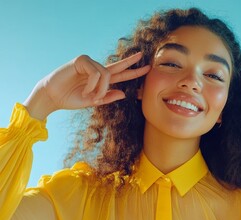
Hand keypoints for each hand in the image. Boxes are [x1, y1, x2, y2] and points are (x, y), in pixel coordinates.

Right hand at [23, 52, 149, 119]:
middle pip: (118, 65)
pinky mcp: (82, 60)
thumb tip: (124, 93)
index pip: (121, 74)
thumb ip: (107, 98)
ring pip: (107, 74)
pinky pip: (96, 73)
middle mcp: (97, 70)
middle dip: (131, 62)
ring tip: (90, 96)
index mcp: (101, 80)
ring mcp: (90, 63)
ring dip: (101, 88)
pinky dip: (92, 84)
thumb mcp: (92, 101)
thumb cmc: (71, 99)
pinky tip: (84, 90)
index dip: (133, 72)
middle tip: (142, 56)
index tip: (147, 69)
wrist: (53, 97)